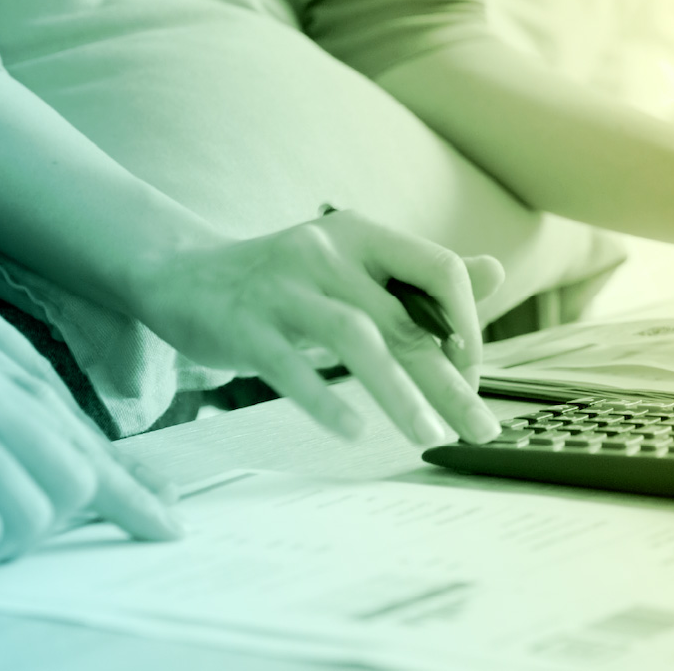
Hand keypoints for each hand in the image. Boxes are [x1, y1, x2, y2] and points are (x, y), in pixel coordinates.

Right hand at [124, 209, 505, 446]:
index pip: (439, 269)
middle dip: (450, 380)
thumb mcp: (351, 264)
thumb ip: (417, 276)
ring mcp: (282, 286)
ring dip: (399, 393)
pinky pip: (288, 365)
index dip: (468, 322)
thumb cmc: (280, 280)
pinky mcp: (243, 323)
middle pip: (404, 320)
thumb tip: (494, 273)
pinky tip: (354, 432)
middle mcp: (326, 250)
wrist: (180, 274)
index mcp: (362, 235)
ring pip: (356, 338)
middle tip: (481, 430)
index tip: (472, 373)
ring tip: (430, 438)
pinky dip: (323, 399)